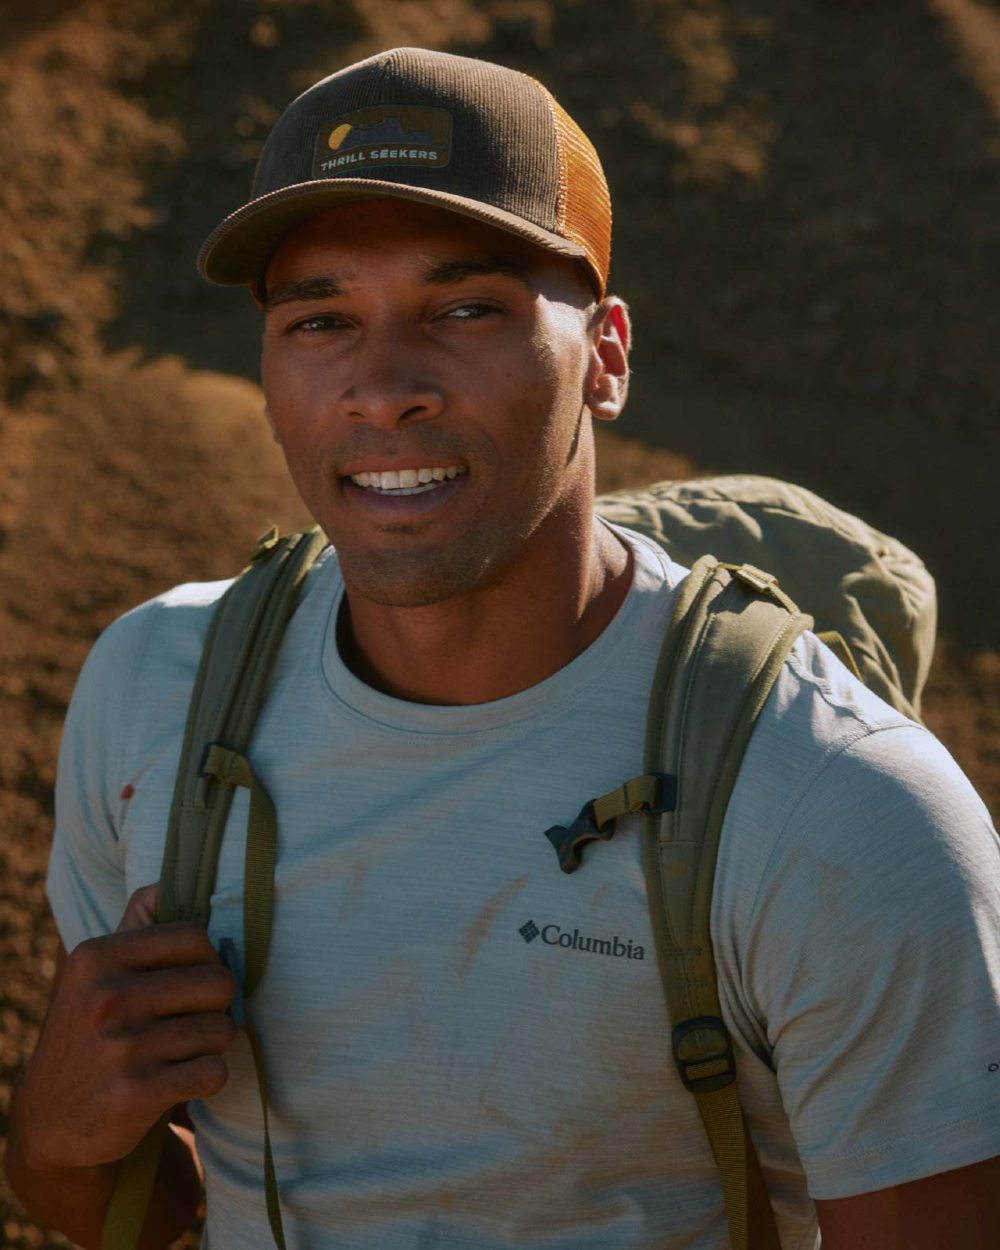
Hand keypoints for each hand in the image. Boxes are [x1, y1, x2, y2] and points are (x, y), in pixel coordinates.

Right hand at [11, 884, 236, 1170]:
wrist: (49, 1124)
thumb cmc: (89, 1034)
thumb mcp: (95, 975)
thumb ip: (135, 926)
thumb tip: (171, 880)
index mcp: (97, 957)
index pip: (196, 936)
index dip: (208, 960)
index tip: (192, 981)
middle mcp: (106, 996)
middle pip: (219, 981)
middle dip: (217, 1006)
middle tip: (192, 1022)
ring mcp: (120, 1046)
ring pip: (222, 1028)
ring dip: (213, 1045)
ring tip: (182, 1052)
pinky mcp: (136, 1092)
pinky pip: (214, 1072)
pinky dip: (209, 1079)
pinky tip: (181, 1082)